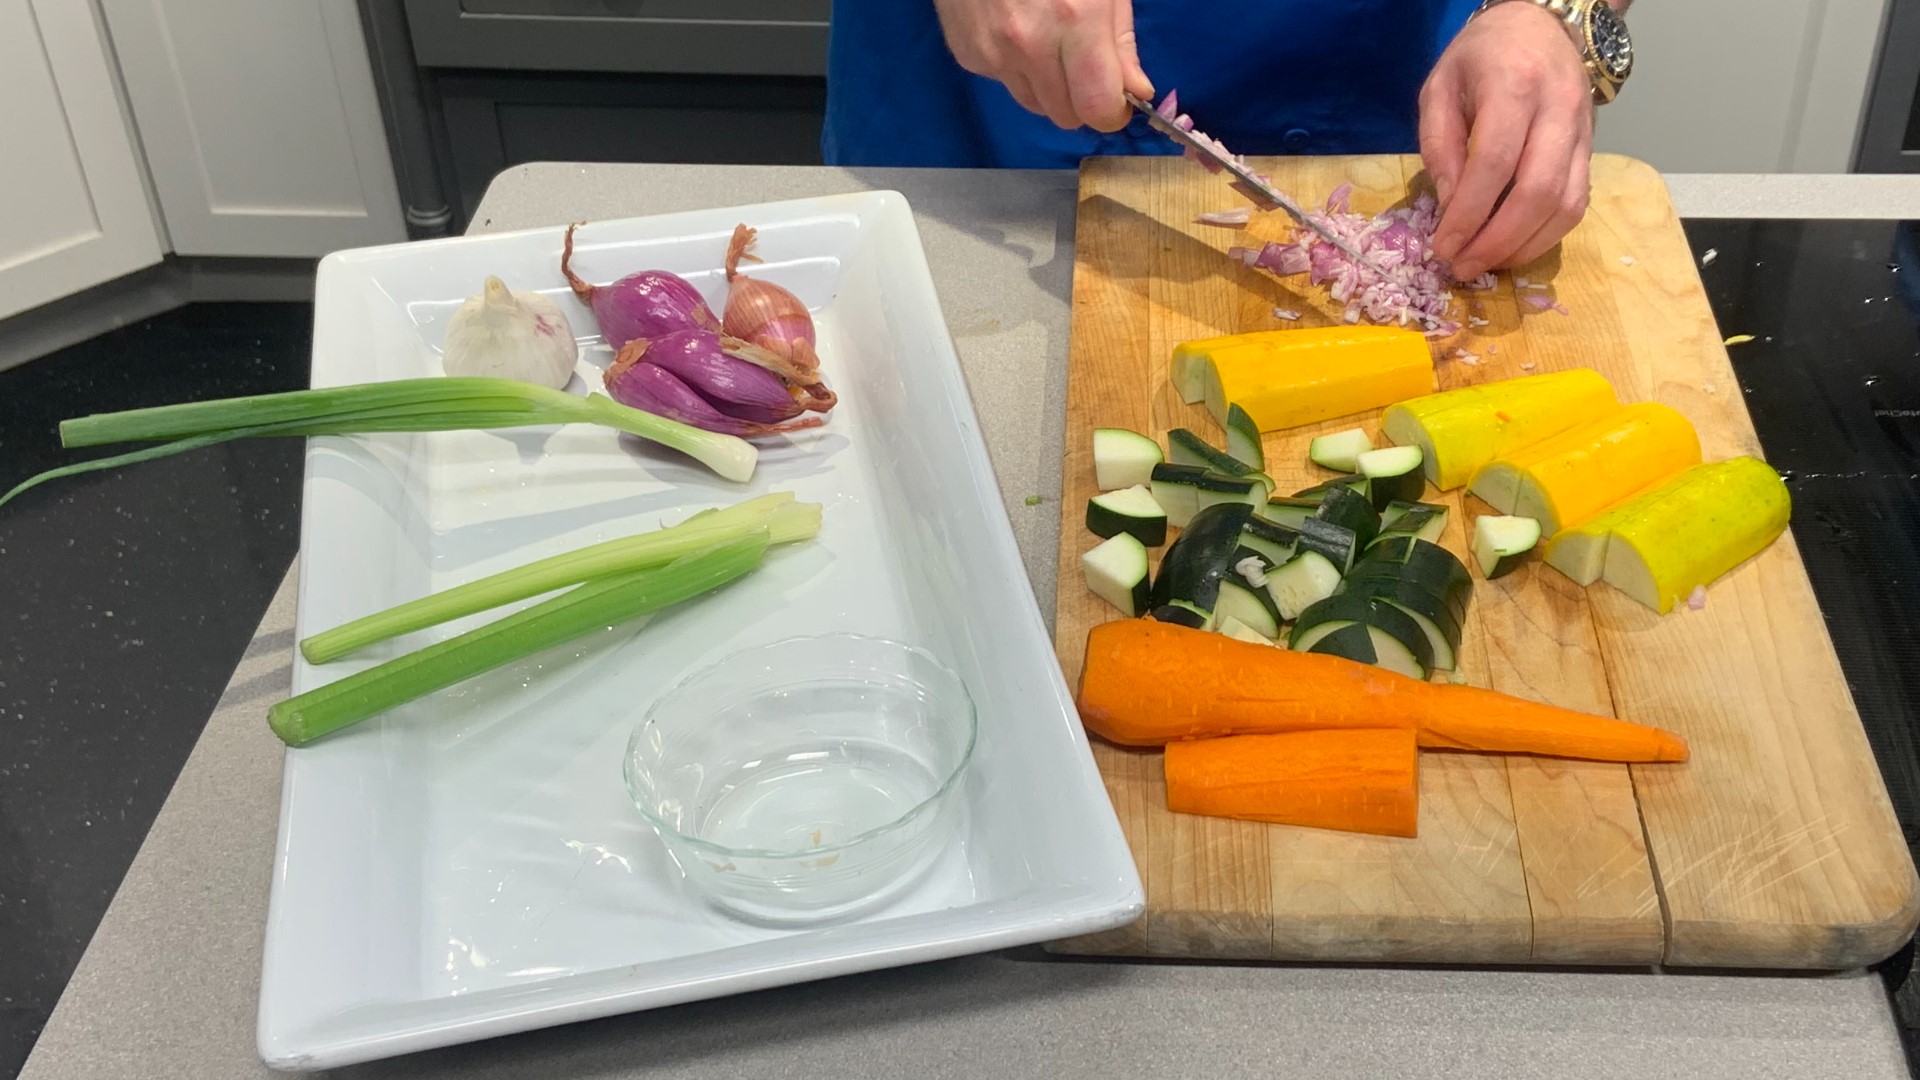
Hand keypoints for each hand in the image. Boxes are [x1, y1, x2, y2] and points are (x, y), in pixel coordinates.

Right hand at [932, 0, 1153, 132]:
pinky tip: (1016, 29)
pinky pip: (1006, 83)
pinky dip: (1018, 69)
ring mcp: (994, 53)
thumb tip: (1136, 91)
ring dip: (1049, 88)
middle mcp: (1030, 46)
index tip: (1116, 100)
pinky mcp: (968, 55)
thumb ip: (1120, 41)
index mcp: (1075, 20)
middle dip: (1081, 100)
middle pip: (1065, 117)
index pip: (1096, 109)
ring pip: (1035, 106)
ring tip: (1047, 42)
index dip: (1112, 112)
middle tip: (1084, 66)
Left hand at [1419, 1, 1596, 280]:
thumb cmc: (1481, 57)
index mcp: (1515, 86)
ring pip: (1565, 204)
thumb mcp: (1440, 88)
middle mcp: (1558, 110)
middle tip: (1462, 267)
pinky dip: (1545, 236)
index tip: (1443, 246)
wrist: (1540, 25)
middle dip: (1497, 240)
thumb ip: (1441, 145)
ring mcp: (1582, 132)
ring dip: (1523, 246)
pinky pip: (1577, 203)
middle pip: (1537, 191)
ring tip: (1484, 264)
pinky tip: (1513, 248)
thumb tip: (1451, 206)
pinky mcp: (1592, 150)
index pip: (1496, 162)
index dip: (1469, 213)